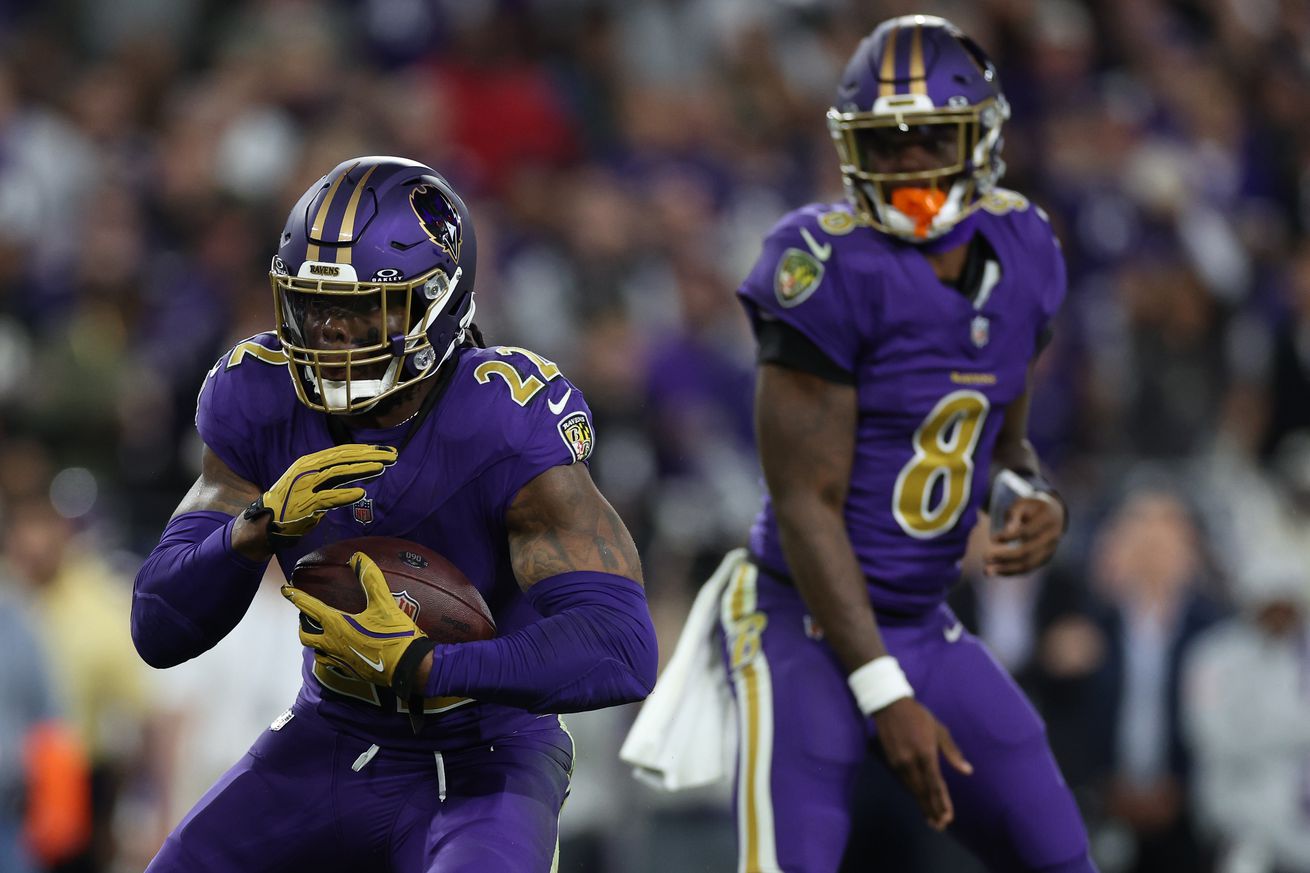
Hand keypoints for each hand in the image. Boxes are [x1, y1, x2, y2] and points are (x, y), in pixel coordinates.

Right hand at [244, 444, 396, 550]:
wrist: (264, 523)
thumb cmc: (293, 504)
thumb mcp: (313, 483)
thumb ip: (334, 477)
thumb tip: (363, 473)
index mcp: (311, 462)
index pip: (343, 451)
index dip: (366, 450)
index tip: (387, 450)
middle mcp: (308, 469)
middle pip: (343, 458)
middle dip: (370, 455)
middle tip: (392, 455)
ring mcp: (305, 486)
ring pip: (337, 473)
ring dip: (361, 470)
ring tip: (381, 468)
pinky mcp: (303, 504)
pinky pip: (327, 498)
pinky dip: (344, 495)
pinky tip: (361, 493)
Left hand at [281, 552, 434, 698]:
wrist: (408, 667)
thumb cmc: (394, 635)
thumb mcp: (384, 604)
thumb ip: (370, 579)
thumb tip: (357, 557)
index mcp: (337, 625)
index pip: (310, 607)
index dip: (296, 596)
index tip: (285, 590)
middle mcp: (333, 644)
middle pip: (305, 635)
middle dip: (301, 625)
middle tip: (305, 616)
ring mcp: (340, 660)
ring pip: (316, 651)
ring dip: (314, 641)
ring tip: (320, 633)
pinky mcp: (350, 671)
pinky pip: (331, 662)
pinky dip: (329, 654)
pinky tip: (339, 651)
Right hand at [872, 697, 972, 830]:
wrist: (889, 706)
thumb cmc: (919, 716)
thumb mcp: (940, 730)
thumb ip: (953, 752)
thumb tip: (968, 771)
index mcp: (926, 753)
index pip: (935, 784)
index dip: (942, 802)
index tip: (948, 817)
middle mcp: (911, 762)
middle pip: (923, 792)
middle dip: (932, 809)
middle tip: (941, 826)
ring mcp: (899, 763)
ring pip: (913, 789)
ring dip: (922, 805)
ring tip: (932, 819)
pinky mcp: (891, 762)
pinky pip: (905, 783)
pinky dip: (914, 794)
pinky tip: (920, 801)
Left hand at [985, 495, 1063, 575]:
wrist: (1055, 514)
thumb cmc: (1032, 507)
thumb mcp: (1022, 504)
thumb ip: (1014, 515)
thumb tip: (1007, 531)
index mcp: (1047, 520)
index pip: (1027, 532)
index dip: (1009, 537)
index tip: (991, 538)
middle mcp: (1052, 537)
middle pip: (1028, 552)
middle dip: (1005, 556)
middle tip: (985, 557)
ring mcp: (1050, 550)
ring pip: (1028, 564)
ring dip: (1006, 569)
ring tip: (987, 571)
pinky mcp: (1045, 559)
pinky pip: (1028, 568)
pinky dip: (1012, 571)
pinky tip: (997, 571)